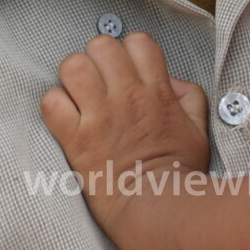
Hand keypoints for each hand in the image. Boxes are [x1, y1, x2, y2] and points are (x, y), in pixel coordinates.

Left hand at [41, 31, 209, 225]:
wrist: (157, 207)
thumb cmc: (178, 173)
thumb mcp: (198, 128)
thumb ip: (189, 96)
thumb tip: (171, 81)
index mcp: (155, 91)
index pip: (138, 41)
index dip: (128, 49)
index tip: (125, 67)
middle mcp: (127, 96)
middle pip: (101, 45)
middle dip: (97, 57)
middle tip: (97, 78)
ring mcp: (100, 115)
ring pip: (73, 66)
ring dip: (72, 75)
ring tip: (77, 92)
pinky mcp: (77, 138)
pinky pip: (52, 103)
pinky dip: (53, 105)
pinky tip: (64, 116)